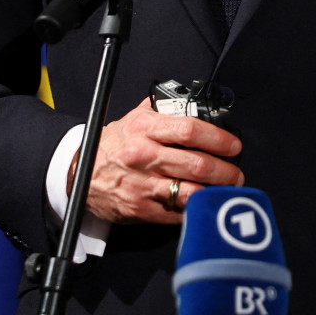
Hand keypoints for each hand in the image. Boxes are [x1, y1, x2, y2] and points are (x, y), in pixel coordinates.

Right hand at [71, 97, 243, 223]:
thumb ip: (160, 110)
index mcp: (144, 128)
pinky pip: (177, 213)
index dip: (218, 138)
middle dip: (225, 171)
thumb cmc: (111, 146)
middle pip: (197, 163)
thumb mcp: (131, 120)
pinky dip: (195, 210)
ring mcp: (143, 184)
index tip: (233, 146)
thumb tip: (189, 102)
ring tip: (226, 191)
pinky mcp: (141, 208)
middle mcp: (144, 155)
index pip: (189, 130)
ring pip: (190, 191)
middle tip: (236, 174)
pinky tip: (204, 206)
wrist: (79, 174)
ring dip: (215, 193)